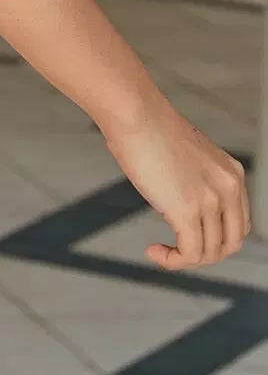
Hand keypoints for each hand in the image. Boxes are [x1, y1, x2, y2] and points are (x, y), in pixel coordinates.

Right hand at [100, 85, 251, 269]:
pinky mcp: (187, 210)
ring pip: (210, 252)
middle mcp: (229, 188)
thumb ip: (194, 178)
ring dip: (184, 260)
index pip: (239, 223)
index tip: (187, 237)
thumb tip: (177, 195)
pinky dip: (172, 261)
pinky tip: (153, 251)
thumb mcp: (187, 156)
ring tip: (160, 252)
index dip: (216, 238)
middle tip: (177, 250)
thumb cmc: (148, 128)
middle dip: (204, 254)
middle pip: (231, 242)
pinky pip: (189, 253)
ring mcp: (210, 200)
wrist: (136, 114)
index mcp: (232, 174)